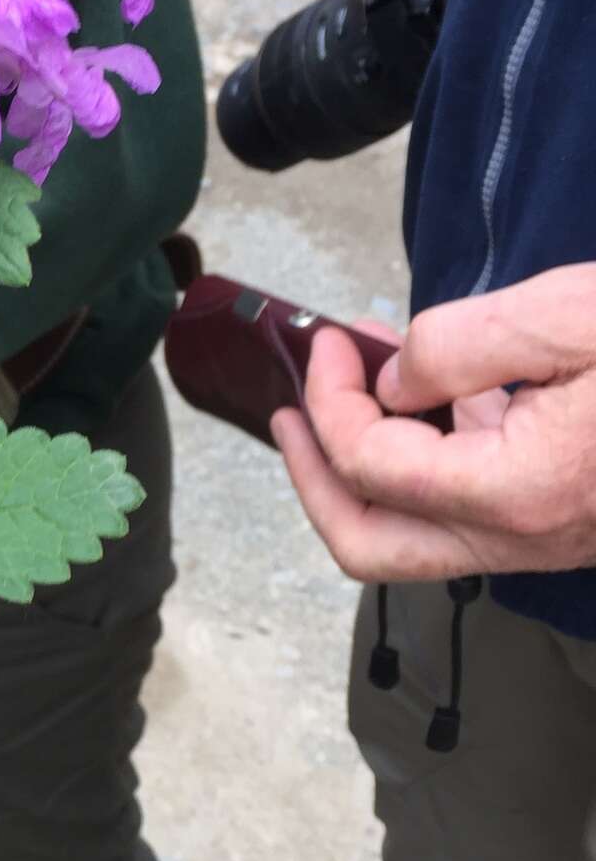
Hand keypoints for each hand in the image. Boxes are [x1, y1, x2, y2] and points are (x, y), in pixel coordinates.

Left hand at [272, 266, 595, 579]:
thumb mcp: (570, 317)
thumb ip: (460, 346)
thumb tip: (392, 382)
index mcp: (514, 490)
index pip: (368, 464)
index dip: (329, 398)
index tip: (328, 342)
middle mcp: (517, 537)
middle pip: (366, 542)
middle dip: (313, 476)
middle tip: (292, 415)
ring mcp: (537, 542)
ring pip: (411, 539)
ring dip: (363, 474)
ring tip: (351, 393)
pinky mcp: (555, 525)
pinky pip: (461, 514)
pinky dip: (422, 467)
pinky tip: (428, 402)